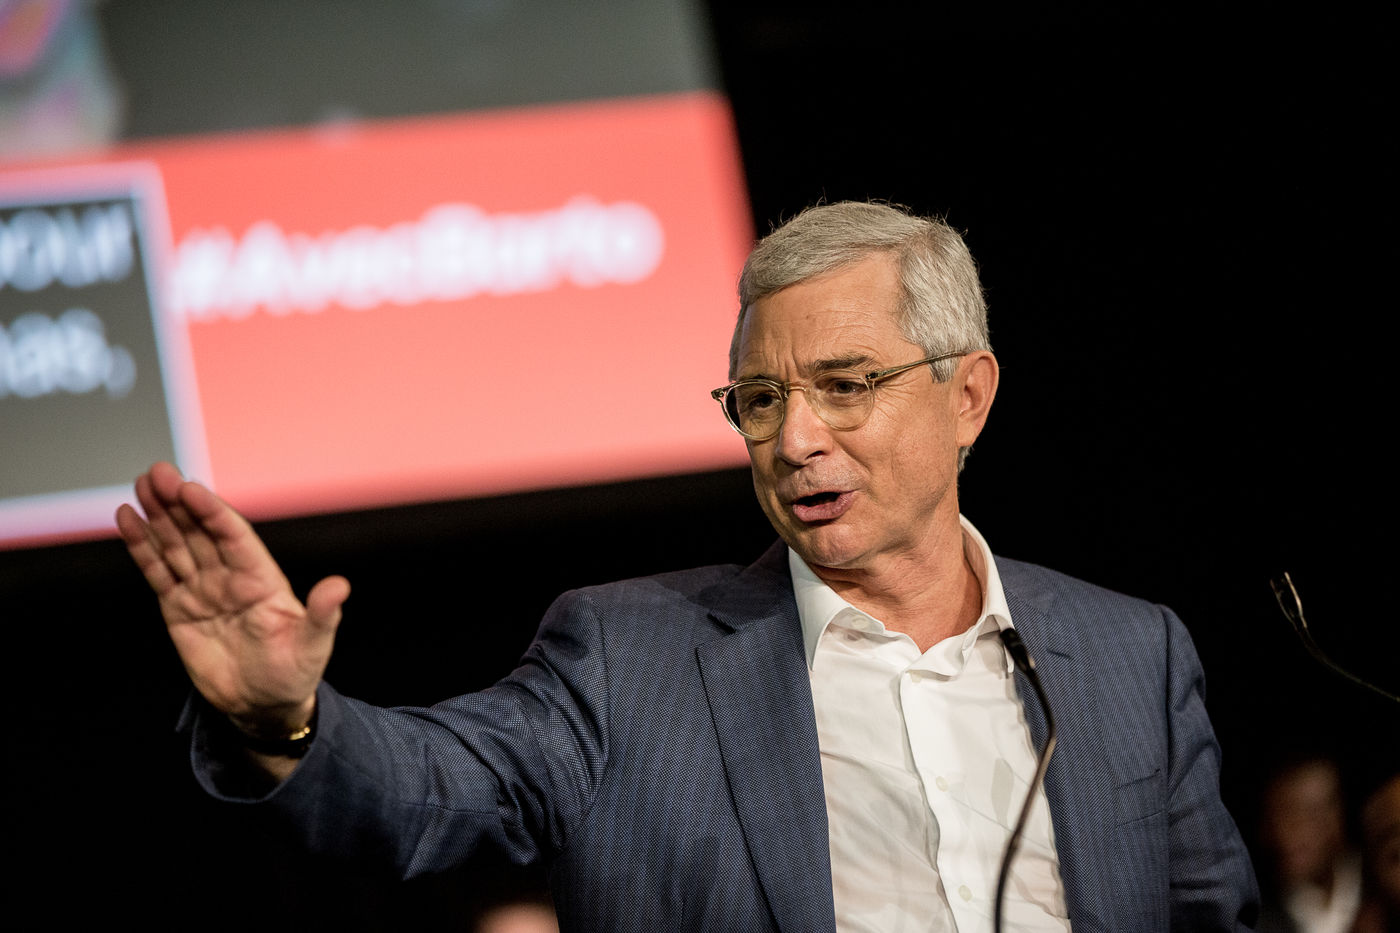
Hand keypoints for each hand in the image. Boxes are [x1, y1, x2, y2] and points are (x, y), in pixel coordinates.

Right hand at [116, 462, 348, 733]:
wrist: (263, 706)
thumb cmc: (294, 673)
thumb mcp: (313, 645)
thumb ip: (323, 615)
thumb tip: (340, 586)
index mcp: (262, 578)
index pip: (234, 536)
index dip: (212, 512)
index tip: (190, 488)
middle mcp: (230, 576)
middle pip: (200, 532)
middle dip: (179, 503)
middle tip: (157, 473)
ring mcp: (203, 589)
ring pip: (176, 545)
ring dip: (158, 516)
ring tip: (140, 486)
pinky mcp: (179, 607)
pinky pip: (158, 571)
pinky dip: (141, 546)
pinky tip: (128, 519)